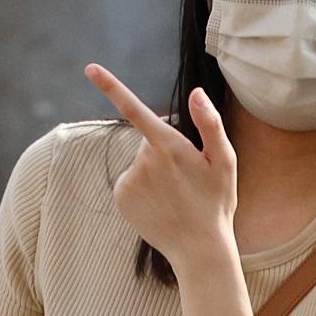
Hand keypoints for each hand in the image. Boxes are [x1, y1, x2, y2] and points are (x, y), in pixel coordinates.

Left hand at [84, 65, 240, 272]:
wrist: (199, 248)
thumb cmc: (217, 203)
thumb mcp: (225, 162)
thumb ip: (210, 124)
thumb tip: (196, 92)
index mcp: (168, 146)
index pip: (135, 109)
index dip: (112, 86)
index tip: (90, 68)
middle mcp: (144, 161)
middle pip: (149, 141)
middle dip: (166, 152)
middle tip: (189, 179)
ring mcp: (130, 180)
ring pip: (141, 163)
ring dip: (157, 173)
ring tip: (177, 195)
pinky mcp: (121, 196)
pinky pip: (131, 182)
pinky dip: (144, 189)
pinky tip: (161, 204)